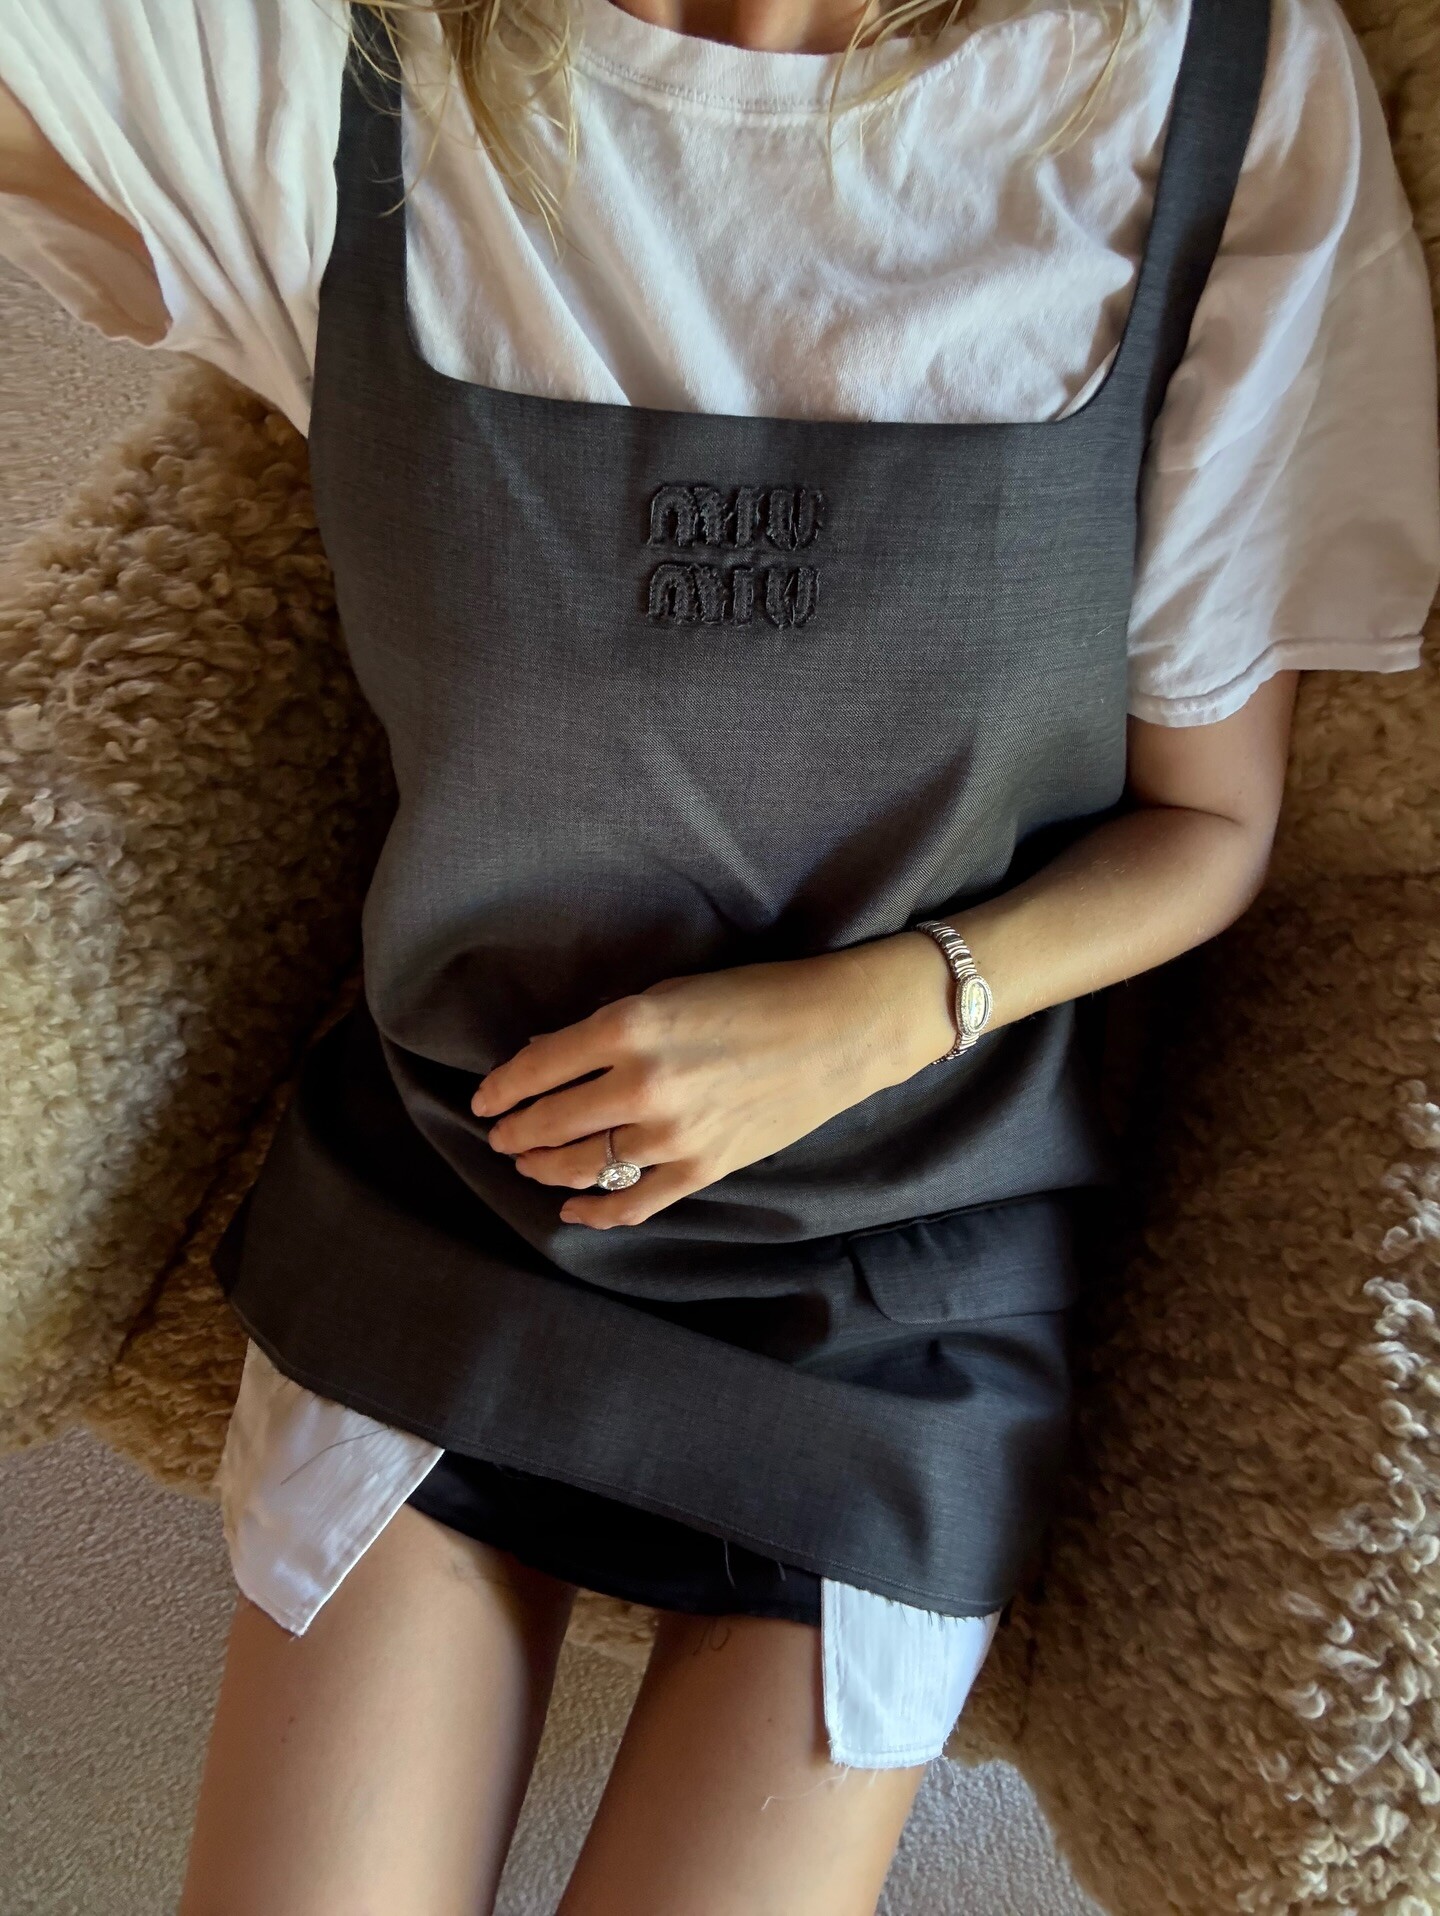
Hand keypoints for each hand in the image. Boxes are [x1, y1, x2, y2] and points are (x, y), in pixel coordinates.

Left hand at [470, 939, 950, 1228]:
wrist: (837, 1030)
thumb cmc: (755, 995)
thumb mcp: (671, 993)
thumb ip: (607, 1030)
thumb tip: (549, 1059)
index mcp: (629, 1027)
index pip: (538, 1068)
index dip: (501, 1089)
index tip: (484, 1100)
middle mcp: (641, 1084)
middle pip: (551, 1122)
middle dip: (516, 1133)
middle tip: (501, 1136)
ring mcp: (672, 1135)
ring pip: (584, 1167)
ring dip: (545, 1169)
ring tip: (528, 1164)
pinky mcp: (701, 1168)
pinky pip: (632, 1203)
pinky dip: (595, 1212)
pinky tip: (572, 1209)